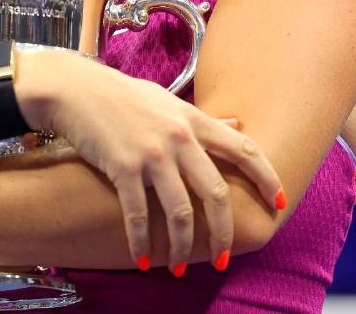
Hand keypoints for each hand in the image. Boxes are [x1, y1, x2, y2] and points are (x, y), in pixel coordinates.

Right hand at [16, 48, 283, 272]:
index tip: (279, 203)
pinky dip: (141, 242)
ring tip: (181, 266)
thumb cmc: (123, 96)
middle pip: (216, 193)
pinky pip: (138, 215)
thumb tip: (239, 126)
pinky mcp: (123, 167)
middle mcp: (180, 137)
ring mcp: (152, 153)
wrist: (77, 89)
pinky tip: (142, 259)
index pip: (245, 150)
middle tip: (225, 258)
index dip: (268, 178)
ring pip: (180, 211)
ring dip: (183, 246)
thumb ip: (205, 119)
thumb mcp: (170, 102)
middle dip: (224, 232)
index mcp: (194, 121)